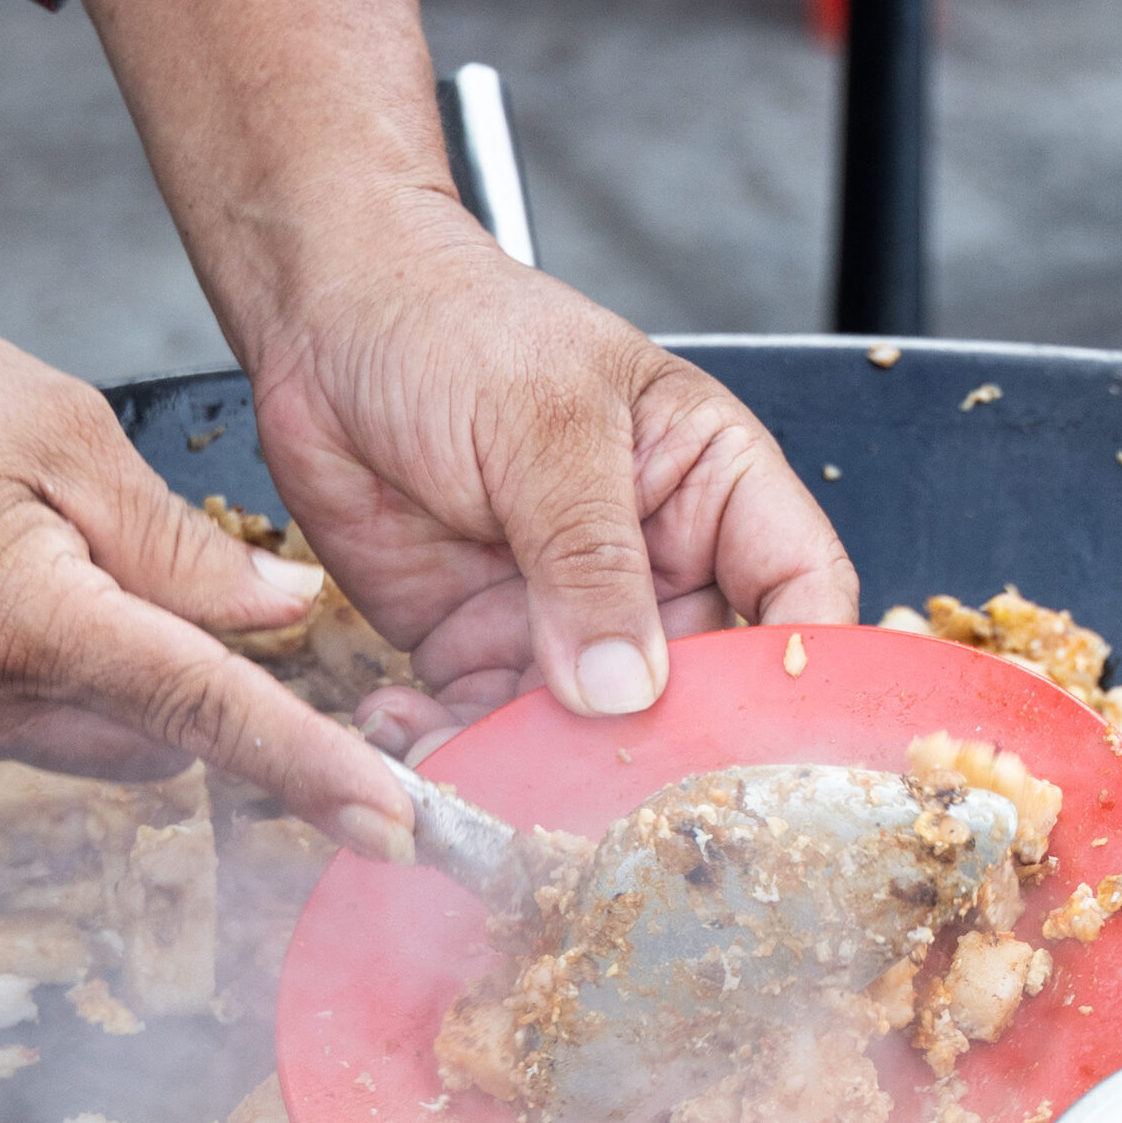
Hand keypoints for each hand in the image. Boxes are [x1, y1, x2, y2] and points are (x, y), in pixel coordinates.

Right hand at [0, 279, 412, 847]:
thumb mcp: (62, 430)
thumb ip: (182, 544)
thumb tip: (285, 615)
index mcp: (30, 619)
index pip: (210, 713)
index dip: (315, 770)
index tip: (397, 825)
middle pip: (162, 741)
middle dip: (192, 682)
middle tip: (144, 570)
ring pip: (98, 747)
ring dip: (115, 684)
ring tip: (43, 564)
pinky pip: (25, 743)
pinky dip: (45, 690)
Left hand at [244, 194, 859, 729]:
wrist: (322, 321)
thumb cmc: (452, 326)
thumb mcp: (541, 425)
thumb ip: (588, 557)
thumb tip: (628, 687)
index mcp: (713, 487)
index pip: (799, 592)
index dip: (799, 673)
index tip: (770, 746)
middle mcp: (654, 568)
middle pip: (699, 696)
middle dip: (657, 755)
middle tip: (608, 801)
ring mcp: (567, 621)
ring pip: (589, 737)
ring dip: (538, 772)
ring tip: (478, 780)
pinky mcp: (479, 652)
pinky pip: (488, 733)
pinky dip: (452, 753)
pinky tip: (406, 736)